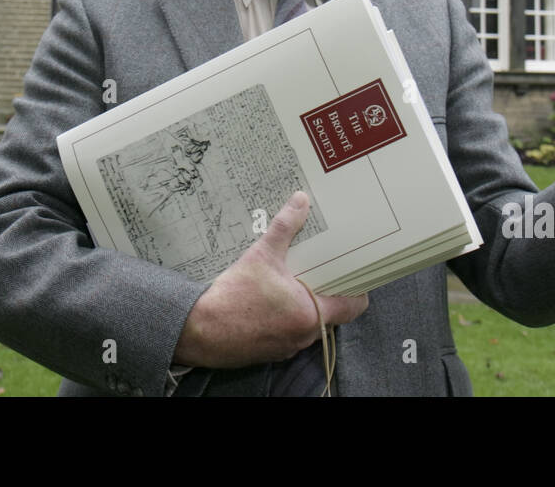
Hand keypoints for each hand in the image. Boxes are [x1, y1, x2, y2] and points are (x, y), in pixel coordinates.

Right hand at [173, 191, 367, 368]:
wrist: (199, 329)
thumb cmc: (234, 296)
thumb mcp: (262, 255)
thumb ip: (285, 227)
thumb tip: (301, 201)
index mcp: (311, 313)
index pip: (353, 307)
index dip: (356, 290)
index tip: (352, 275)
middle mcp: (304, 336)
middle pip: (330, 314)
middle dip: (324, 293)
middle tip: (318, 271)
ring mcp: (286, 348)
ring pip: (307, 325)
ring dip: (303, 307)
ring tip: (292, 283)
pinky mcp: (268, 353)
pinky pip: (286, 335)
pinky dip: (283, 320)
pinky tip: (269, 302)